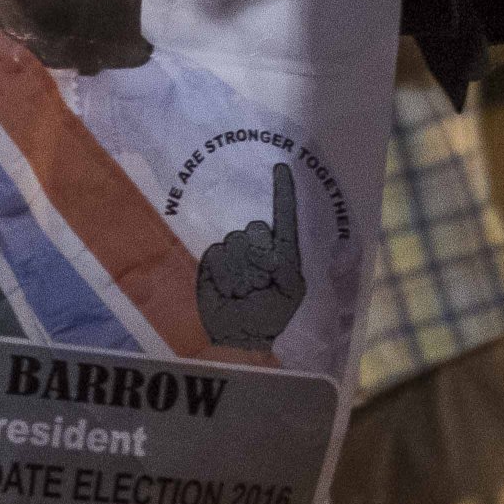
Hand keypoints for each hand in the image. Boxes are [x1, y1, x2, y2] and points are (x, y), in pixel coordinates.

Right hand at [197, 163, 307, 347]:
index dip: (284, 192)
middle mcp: (258, 247)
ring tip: (241, 292)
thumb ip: (290, 265)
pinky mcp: (213, 259)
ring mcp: (234, 251)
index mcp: (283, 252)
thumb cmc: (268, 318)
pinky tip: (226, 290)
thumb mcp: (290, 293)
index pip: (284, 217)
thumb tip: (276, 241)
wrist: (234, 337)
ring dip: (240, 271)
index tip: (280, 166)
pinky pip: (218, 254)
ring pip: (236, 242)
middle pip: (257, 229)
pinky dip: (223, 275)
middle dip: (258, 255)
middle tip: (258, 284)